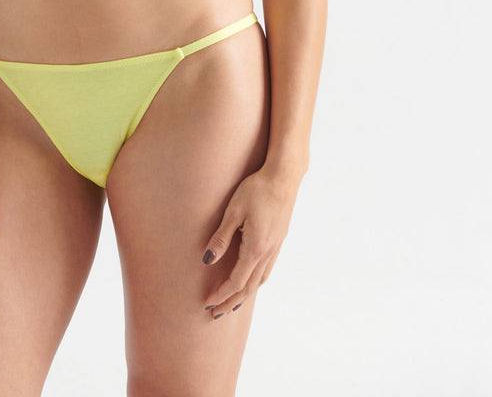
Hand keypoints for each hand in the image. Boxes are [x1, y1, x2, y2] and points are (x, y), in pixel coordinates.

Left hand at [201, 166, 299, 317]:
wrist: (284, 177)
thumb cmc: (256, 190)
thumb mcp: (233, 211)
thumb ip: (221, 237)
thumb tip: (207, 260)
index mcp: (256, 248)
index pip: (237, 281)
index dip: (221, 294)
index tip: (207, 303)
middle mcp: (268, 253)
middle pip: (249, 287)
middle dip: (231, 301)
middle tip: (215, 313)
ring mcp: (276, 248)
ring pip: (260, 281)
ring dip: (244, 294)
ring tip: (231, 302)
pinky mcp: (278, 241)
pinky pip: (266, 270)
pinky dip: (256, 282)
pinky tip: (250, 280)